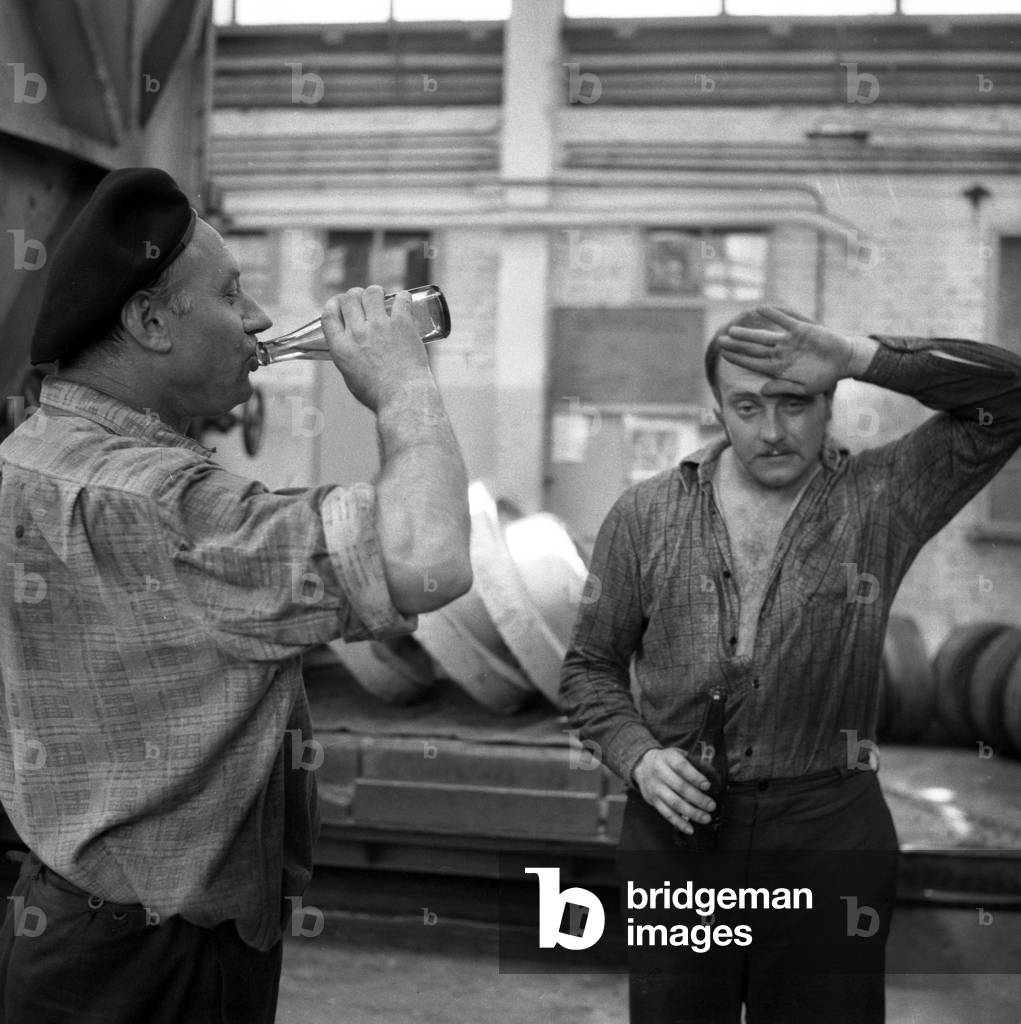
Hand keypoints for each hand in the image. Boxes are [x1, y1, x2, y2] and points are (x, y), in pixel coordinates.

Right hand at [321, 286, 431, 411]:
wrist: (403, 398)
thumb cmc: (378, 395)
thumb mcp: (351, 378)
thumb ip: (348, 359)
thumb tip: (351, 350)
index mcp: (341, 348)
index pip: (329, 314)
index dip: (334, 303)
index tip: (339, 302)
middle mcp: (357, 333)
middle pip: (350, 298)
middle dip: (356, 294)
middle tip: (364, 299)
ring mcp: (380, 326)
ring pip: (372, 293)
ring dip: (376, 292)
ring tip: (383, 297)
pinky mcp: (402, 324)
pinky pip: (401, 299)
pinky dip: (402, 297)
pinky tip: (404, 301)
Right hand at [632, 747, 715, 834]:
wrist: (642, 766)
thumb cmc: (667, 761)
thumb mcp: (677, 754)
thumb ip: (693, 762)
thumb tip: (712, 774)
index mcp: (668, 758)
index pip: (681, 766)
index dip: (695, 776)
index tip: (707, 786)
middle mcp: (660, 772)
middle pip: (680, 787)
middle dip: (698, 798)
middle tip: (712, 805)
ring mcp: (655, 788)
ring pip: (674, 803)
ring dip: (692, 812)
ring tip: (706, 818)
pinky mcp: (653, 801)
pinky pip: (667, 813)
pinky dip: (679, 823)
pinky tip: (690, 829)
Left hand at [716, 307, 856, 396]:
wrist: (843, 362)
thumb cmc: (823, 377)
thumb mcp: (803, 388)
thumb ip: (783, 387)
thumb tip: (763, 391)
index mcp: (778, 368)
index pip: (754, 363)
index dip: (739, 359)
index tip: (724, 355)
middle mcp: (780, 354)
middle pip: (754, 349)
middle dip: (737, 346)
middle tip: (720, 341)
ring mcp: (789, 342)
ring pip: (764, 337)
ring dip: (748, 333)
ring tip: (733, 330)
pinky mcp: (801, 330)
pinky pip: (784, 321)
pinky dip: (773, 315)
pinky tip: (759, 309)